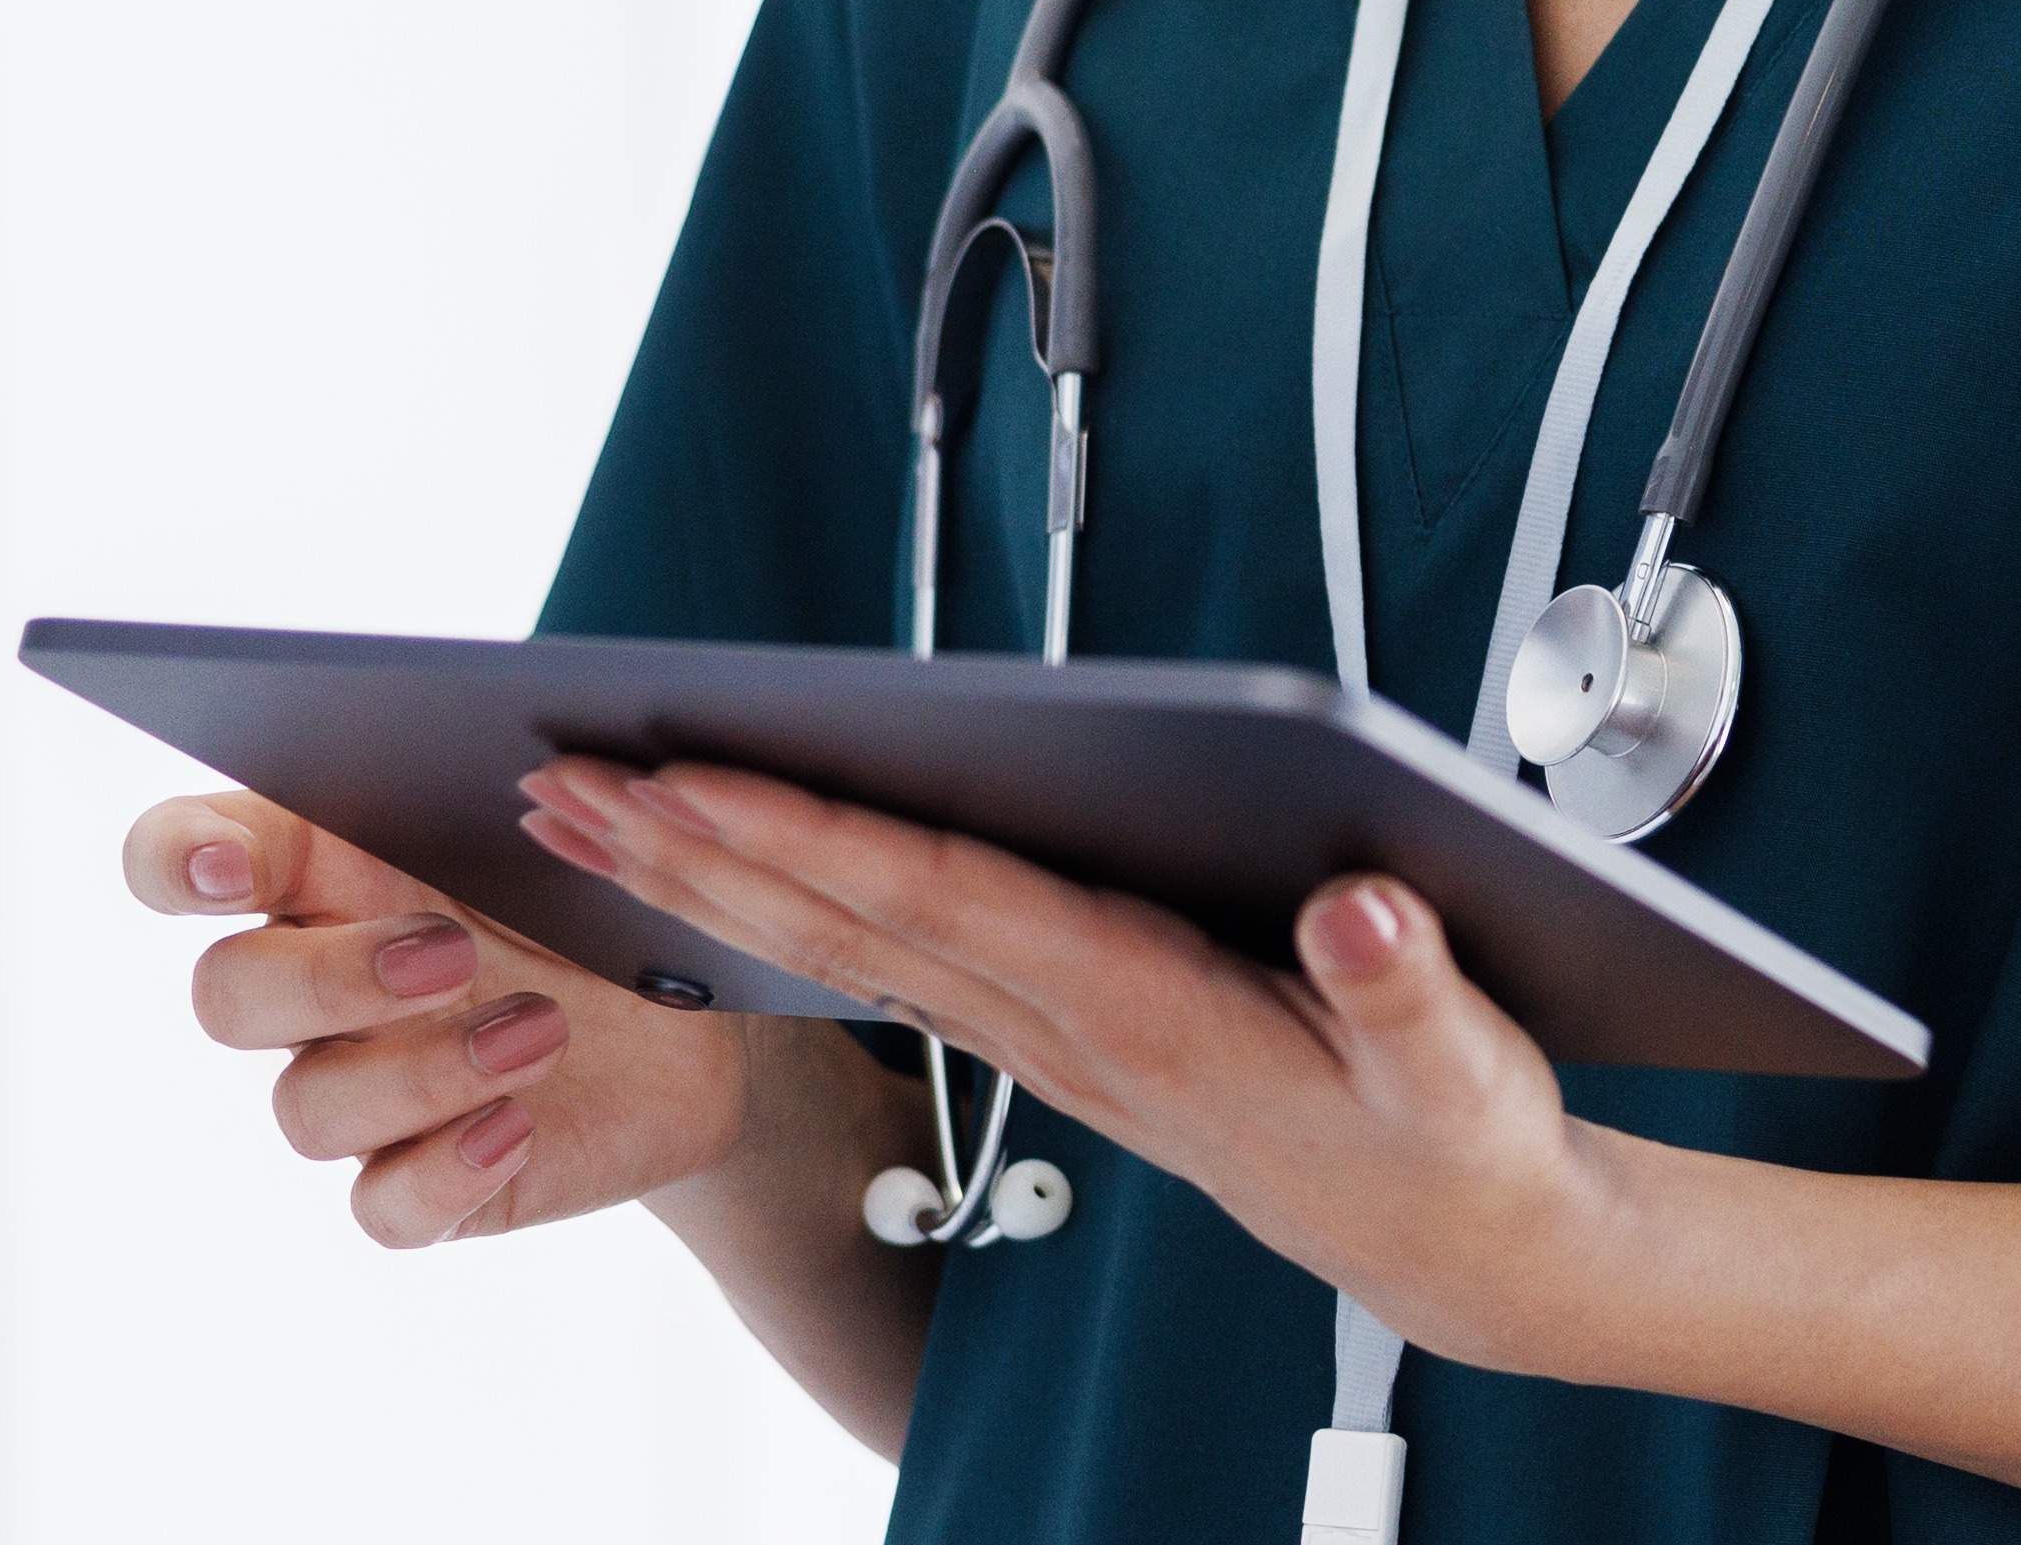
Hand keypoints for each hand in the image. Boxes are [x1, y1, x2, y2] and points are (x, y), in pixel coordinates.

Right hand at [121, 786, 769, 1247]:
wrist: (684, 1028)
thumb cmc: (589, 900)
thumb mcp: (552, 826)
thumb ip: (491, 785)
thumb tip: (512, 762)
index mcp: (319, 873)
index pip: (177, 860)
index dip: (179, 861)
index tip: (235, 867)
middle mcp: (314, 989)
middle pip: (228, 995)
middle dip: (329, 978)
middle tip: (454, 951)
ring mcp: (362, 1095)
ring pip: (306, 1111)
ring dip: (422, 1070)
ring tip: (542, 1028)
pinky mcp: (425, 1188)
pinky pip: (384, 1208)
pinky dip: (444, 1172)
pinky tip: (517, 1126)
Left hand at [513, 756, 1624, 1373]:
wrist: (1451, 1245)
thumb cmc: (1452, 1144)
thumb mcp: (1464, 1072)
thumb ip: (1408, 990)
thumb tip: (1361, 911)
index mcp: (1147, 1015)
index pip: (945, 905)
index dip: (816, 836)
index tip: (694, 775)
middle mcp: (1069, 1029)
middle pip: (846, 924)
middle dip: (693, 852)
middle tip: (556, 782)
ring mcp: (1048, 1041)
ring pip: (840, 946)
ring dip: (705, 882)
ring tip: (583, 816)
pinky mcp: (1055, 1039)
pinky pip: (885, 968)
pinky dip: (783, 913)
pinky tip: (711, 875)